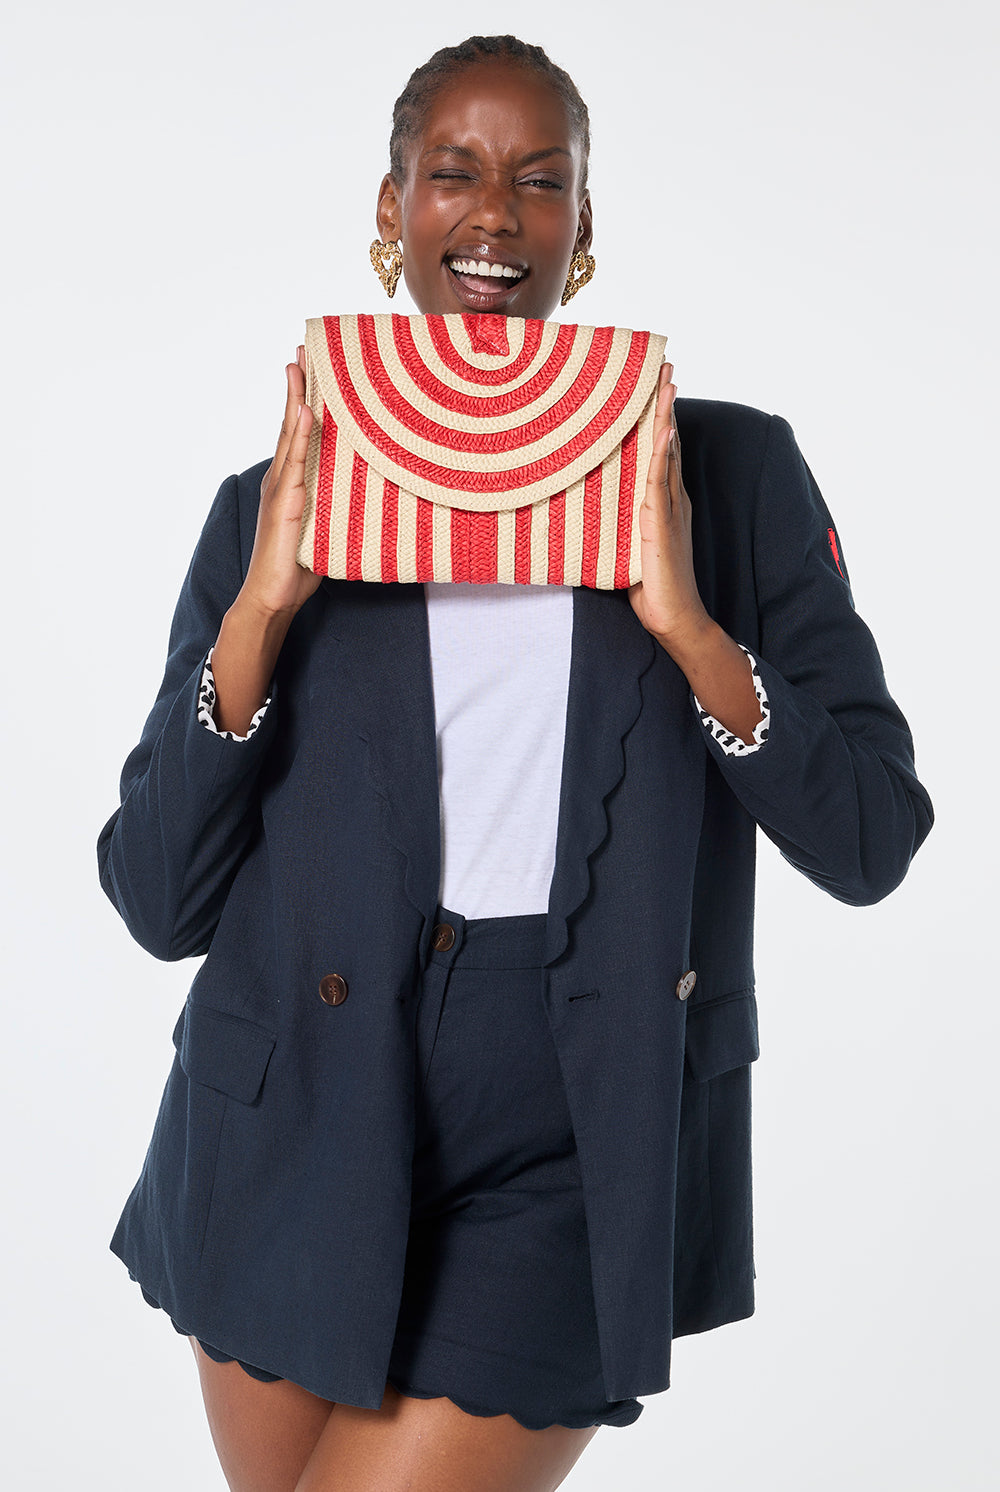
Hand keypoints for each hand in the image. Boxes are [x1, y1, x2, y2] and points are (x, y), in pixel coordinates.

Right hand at [238, 347, 321, 621]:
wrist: (273, 596)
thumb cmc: (298, 567)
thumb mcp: (324, 528)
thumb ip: (336, 506)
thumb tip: (365, 494)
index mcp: (292, 484)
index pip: (298, 435)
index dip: (303, 402)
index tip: (309, 371)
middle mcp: (282, 479)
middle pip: (290, 425)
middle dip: (296, 388)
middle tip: (301, 352)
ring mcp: (280, 488)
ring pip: (289, 435)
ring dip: (295, 399)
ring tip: (299, 366)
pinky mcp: (283, 503)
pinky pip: (295, 462)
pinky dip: (299, 435)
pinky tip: (304, 411)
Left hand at [628, 363, 711, 653]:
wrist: (674, 618)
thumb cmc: (649, 589)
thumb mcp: (624, 547)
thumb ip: (613, 524)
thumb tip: (581, 510)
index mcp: (661, 503)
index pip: (660, 451)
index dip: (659, 419)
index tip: (655, 387)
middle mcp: (669, 499)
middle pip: (669, 441)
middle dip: (667, 404)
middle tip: (666, 367)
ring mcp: (668, 509)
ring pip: (667, 453)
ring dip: (667, 416)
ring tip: (667, 383)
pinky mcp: (660, 524)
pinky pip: (659, 481)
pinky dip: (663, 453)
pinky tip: (663, 429)